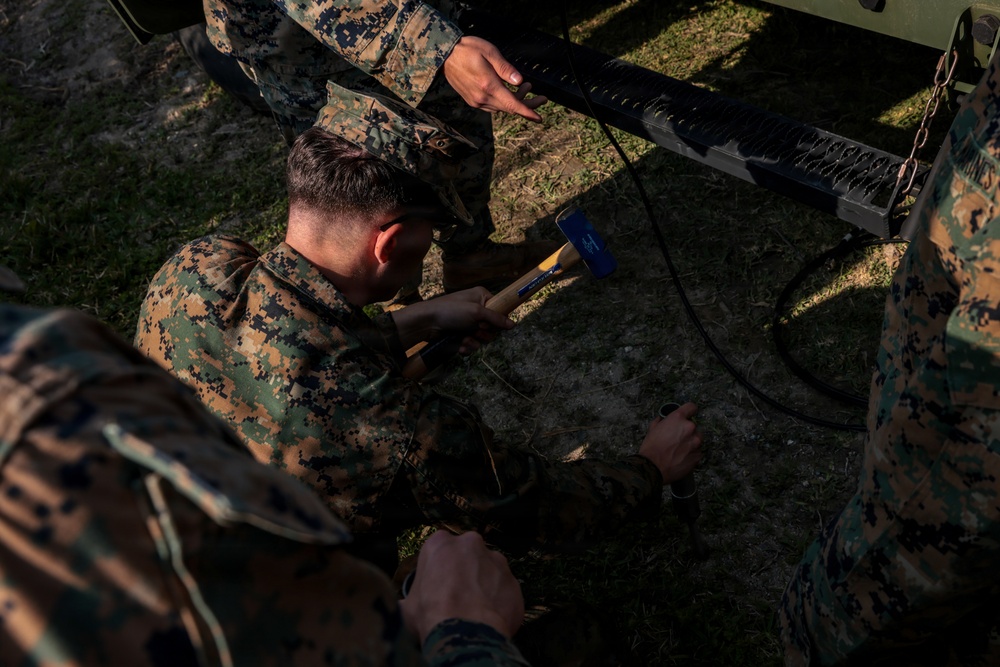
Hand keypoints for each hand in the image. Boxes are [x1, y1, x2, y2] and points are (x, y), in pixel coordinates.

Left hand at [392, 287, 513, 350]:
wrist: (426, 322)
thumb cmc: (451, 311)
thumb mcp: (476, 312)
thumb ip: (496, 318)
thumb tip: (513, 324)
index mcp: (481, 297)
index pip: (500, 310)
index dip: (497, 320)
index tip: (488, 324)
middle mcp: (476, 309)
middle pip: (493, 327)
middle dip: (484, 333)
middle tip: (475, 330)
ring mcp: (469, 322)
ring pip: (483, 337)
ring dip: (475, 341)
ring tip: (464, 339)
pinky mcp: (461, 334)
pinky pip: (473, 344)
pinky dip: (467, 346)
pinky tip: (460, 346)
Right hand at [399, 531, 524, 641]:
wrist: (465, 633)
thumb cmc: (433, 614)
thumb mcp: (407, 605)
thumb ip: (409, 597)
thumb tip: (404, 606)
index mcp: (440, 543)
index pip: (440, 548)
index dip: (440, 568)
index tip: (439, 584)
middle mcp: (471, 544)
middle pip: (468, 555)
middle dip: (465, 571)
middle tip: (458, 596)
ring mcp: (497, 561)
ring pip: (490, 570)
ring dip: (484, 586)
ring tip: (475, 610)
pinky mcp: (514, 582)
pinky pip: (505, 591)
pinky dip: (499, 602)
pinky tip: (488, 618)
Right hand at [443, 36, 547, 121]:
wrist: (444, 54)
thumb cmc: (468, 49)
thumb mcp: (489, 52)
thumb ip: (505, 68)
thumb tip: (520, 81)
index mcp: (488, 85)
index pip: (512, 105)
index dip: (528, 112)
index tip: (539, 118)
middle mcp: (482, 98)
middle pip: (510, 108)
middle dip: (527, 104)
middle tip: (542, 97)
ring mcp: (476, 101)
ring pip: (502, 107)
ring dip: (516, 101)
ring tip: (526, 86)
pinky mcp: (472, 101)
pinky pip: (493, 105)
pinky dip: (504, 101)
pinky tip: (508, 90)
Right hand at [637, 402, 702, 483]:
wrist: (653, 468)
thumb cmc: (651, 448)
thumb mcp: (652, 429)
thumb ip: (661, 421)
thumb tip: (663, 420)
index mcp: (678, 418)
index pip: (691, 407)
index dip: (689, 410)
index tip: (689, 414)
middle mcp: (690, 428)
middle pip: (693, 426)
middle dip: (686, 431)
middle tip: (677, 439)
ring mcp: (695, 443)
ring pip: (696, 439)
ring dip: (690, 442)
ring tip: (679, 450)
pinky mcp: (698, 456)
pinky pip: (697, 452)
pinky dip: (691, 454)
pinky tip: (681, 457)